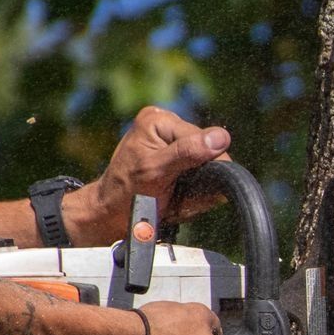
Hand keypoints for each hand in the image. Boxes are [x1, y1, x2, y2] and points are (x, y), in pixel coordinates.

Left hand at [67, 106, 231, 243]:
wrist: (112, 214)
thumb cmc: (127, 194)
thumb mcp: (156, 171)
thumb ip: (187, 152)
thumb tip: (221, 138)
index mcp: (159, 120)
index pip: (205, 139)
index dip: (205, 166)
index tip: (186, 186)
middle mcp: (167, 124)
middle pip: (208, 151)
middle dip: (200, 177)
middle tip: (177, 192)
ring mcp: (172, 140)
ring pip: (208, 164)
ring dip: (198, 185)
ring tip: (176, 194)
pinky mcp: (178, 156)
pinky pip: (202, 172)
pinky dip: (195, 188)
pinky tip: (178, 193)